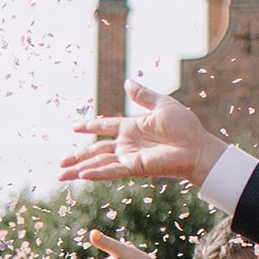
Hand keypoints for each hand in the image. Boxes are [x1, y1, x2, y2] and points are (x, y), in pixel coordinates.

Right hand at [59, 80, 228, 187]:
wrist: (198, 147)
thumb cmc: (185, 127)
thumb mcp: (162, 105)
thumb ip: (143, 96)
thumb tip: (127, 82)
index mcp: (131, 128)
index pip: (104, 126)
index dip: (89, 126)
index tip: (74, 127)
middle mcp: (126, 144)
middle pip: (95, 151)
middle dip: (77, 156)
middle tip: (59, 162)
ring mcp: (128, 157)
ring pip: (97, 163)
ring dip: (79, 169)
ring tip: (60, 174)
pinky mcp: (133, 168)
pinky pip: (111, 171)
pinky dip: (97, 173)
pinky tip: (82, 175)